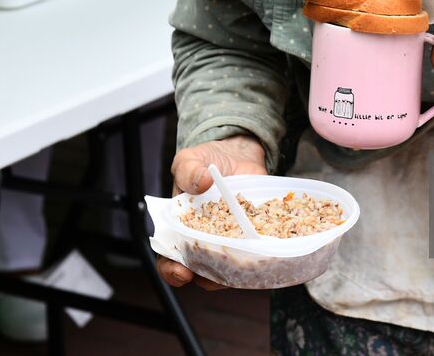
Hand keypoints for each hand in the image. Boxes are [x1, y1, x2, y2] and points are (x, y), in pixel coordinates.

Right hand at [157, 135, 266, 289]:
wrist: (236, 155)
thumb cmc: (205, 162)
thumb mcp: (189, 160)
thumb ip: (188, 171)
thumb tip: (201, 182)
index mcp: (181, 229)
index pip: (170, 259)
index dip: (172, 270)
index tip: (181, 271)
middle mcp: (204, 241)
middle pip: (200, 271)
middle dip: (205, 278)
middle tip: (212, 274)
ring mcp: (229, 240)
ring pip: (230, 269)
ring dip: (235, 271)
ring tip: (241, 261)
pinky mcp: (252, 236)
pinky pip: (256, 253)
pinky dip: (260, 255)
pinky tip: (264, 249)